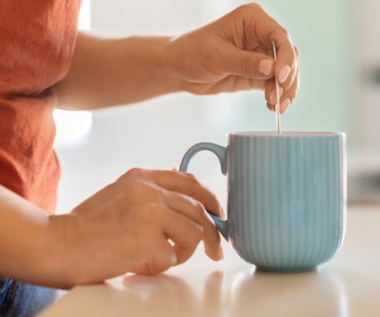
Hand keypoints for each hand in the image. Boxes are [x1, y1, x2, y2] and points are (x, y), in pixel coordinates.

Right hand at [54, 168, 223, 286]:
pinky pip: (174, 255)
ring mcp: (150, 212)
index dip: (209, 198)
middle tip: (215, 249)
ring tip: (164, 257)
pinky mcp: (148, 238)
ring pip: (194, 231)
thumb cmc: (88, 225)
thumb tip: (180, 184)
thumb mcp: (120, 194)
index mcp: (142, 177)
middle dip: (211, 232)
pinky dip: (163, 264)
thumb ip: (150, 190)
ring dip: (185, 250)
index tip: (218, 213)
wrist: (58, 244)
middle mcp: (148, 189)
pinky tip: (142, 263)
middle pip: (199, 208)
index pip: (189, 181)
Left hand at [169, 3, 298, 112]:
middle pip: (287, 55)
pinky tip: (273, 106)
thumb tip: (272, 69)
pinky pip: (273, 84)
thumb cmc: (192, 53)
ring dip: (284, 89)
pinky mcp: (256, 73)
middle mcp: (260, 35)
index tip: (279, 77)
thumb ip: (245, 63)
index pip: (278, 36)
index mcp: (252, 20)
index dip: (285, 57)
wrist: (180, 69)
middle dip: (286, 77)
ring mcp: (259, 55)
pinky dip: (276, 95)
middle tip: (278, 97)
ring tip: (277, 106)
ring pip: (284, 71)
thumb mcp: (217, 57)